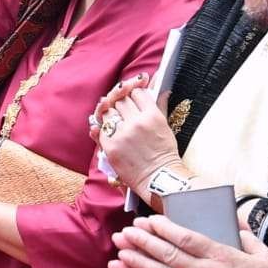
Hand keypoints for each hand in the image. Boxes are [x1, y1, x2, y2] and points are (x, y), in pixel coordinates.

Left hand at [90, 75, 179, 191]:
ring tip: (117, 119)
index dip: (135, 92)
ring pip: (108, 111)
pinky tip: (110, 129)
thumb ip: (160, 106)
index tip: (134, 96)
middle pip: (121, 99)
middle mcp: (136, 122)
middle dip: (122, 101)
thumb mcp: (166, 126)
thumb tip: (162, 89)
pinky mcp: (110, 146)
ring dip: (111, 112)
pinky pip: (101, 128)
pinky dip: (104, 127)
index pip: (137, 92)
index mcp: (152, 116)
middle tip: (124, 108)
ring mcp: (121, 134)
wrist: (158, 178)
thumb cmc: (164, 154)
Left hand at [107, 214, 267, 267]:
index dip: (163, 228)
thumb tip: (236, 221)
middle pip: (167, 255)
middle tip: (125, 234)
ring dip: (137, 267)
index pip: (185, 238)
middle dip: (142, 243)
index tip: (149, 221)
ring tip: (119, 258)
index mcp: (221, 257)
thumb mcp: (264, 257)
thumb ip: (247, 236)